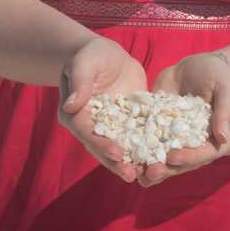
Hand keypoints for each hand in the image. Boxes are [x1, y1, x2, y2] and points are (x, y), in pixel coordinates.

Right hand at [57, 36, 147, 183]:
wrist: (107, 54)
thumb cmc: (91, 56)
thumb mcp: (84, 64)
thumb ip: (79, 83)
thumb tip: (70, 105)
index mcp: (76, 114)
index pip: (87, 133)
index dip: (101, 144)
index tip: (116, 154)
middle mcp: (91, 125)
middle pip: (102, 146)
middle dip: (117, 162)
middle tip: (131, 175)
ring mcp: (111, 125)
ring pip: (120, 146)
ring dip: (131, 161)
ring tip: (146, 175)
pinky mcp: (128, 121)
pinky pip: (136, 136)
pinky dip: (145, 147)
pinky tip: (159, 158)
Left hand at [138, 51, 229, 186]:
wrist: (198, 67)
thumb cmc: (219, 76)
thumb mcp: (227, 88)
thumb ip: (226, 110)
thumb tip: (222, 136)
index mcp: (220, 141)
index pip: (205, 154)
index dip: (189, 157)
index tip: (172, 157)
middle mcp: (200, 147)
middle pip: (184, 164)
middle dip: (166, 169)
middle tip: (149, 172)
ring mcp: (180, 144)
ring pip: (166, 162)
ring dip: (151, 169)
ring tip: (135, 172)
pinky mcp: (163, 135)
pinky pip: (152, 148)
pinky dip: (140, 154)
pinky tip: (126, 158)